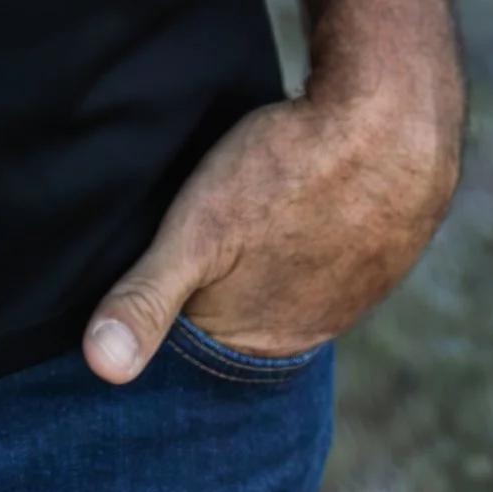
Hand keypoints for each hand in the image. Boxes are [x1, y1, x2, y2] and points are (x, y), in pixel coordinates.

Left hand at [84, 75, 461, 381]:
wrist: (391, 122)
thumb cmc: (287, 175)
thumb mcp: (197, 231)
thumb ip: (148, 298)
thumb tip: (100, 369)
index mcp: (263, 339)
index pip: (197, 344)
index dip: (169, 309)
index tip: (153, 269)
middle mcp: (312, 326)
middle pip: (242, 315)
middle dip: (215, 290)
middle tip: (198, 233)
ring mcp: (354, 287)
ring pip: (288, 280)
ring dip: (264, 258)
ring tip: (243, 214)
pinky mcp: (381, 243)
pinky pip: (328, 247)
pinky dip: (305, 228)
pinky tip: (292, 196)